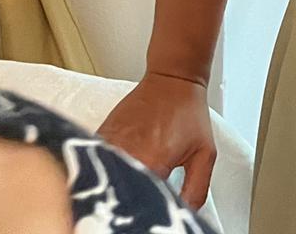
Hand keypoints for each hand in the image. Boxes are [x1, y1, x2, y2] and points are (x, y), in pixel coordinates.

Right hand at [98, 72, 216, 209]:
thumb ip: (195, 190)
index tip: (142, 217)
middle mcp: (128, 152)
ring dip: (106, 187)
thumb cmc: (188, 111)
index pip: (138, 203)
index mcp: (154, 161)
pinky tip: (102, 178)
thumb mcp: (204, 154)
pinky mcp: (103, 133)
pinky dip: (95, 171)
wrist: (172, 79)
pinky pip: (91, 159)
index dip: (140, 214)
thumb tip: (183, 216)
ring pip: (99, 176)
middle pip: (116, 192)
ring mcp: (112, 142)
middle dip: (121, 204)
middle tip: (126, 211)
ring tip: (112, 196)